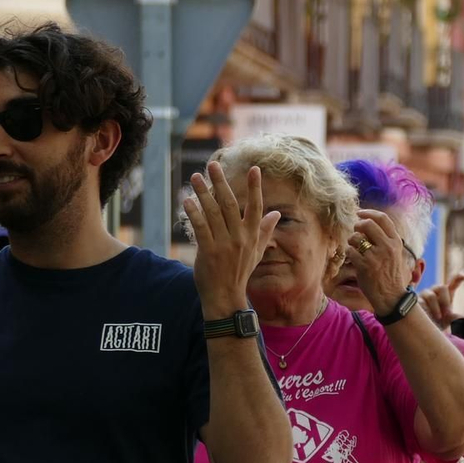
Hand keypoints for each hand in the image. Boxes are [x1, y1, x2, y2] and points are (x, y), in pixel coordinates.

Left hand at [184, 162, 279, 320]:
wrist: (226, 297)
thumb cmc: (240, 272)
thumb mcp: (257, 251)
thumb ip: (265, 230)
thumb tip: (276, 213)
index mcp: (252, 236)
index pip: (256, 207)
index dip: (255, 187)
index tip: (254, 169)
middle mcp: (239, 238)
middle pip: (230, 204)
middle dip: (221, 182)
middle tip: (213, 165)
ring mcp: (224, 245)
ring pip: (213, 213)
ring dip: (204, 193)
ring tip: (196, 177)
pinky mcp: (208, 252)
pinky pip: (200, 228)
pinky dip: (194, 213)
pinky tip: (187, 201)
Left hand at [342, 209, 414, 318]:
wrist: (392, 298)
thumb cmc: (391, 277)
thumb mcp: (395, 255)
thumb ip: (386, 240)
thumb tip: (368, 224)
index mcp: (396, 242)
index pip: (382, 218)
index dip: (368, 212)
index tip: (360, 213)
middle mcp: (387, 246)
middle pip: (367, 224)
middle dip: (357, 225)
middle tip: (355, 230)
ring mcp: (375, 256)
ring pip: (356, 237)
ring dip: (351, 241)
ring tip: (355, 249)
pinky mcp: (365, 265)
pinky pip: (350, 251)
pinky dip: (349, 253)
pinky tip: (353, 259)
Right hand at [419, 273, 463, 329]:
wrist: (425, 330)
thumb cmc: (439, 323)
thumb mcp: (448, 320)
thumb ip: (454, 317)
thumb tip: (459, 316)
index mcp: (447, 294)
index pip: (453, 284)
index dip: (458, 279)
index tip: (463, 276)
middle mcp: (435, 291)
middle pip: (442, 287)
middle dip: (445, 300)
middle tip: (447, 313)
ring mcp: (425, 295)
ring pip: (431, 296)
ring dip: (436, 308)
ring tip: (438, 318)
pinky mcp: (416, 300)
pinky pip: (421, 303)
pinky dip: (426, 311)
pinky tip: (427, 317)